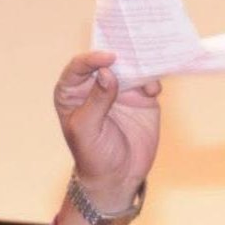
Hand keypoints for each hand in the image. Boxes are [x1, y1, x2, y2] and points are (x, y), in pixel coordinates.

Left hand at [54, 50, 160, 204]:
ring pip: (130, 65)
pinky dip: (152, 80)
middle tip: (133, 46)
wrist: (117, 177)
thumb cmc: (92, 156)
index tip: (108, 59)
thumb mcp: (87, 130)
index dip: (92, 59)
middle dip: (119, 51)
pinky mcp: (141, 97)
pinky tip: (151, 91)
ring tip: (147, 62)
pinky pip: (149, 80)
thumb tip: (107, 73)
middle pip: (106, 60)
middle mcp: (96, 86)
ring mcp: (120, 89)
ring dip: (140, 62)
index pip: (78, 67)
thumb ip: (96, 101)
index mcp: (72, 92)